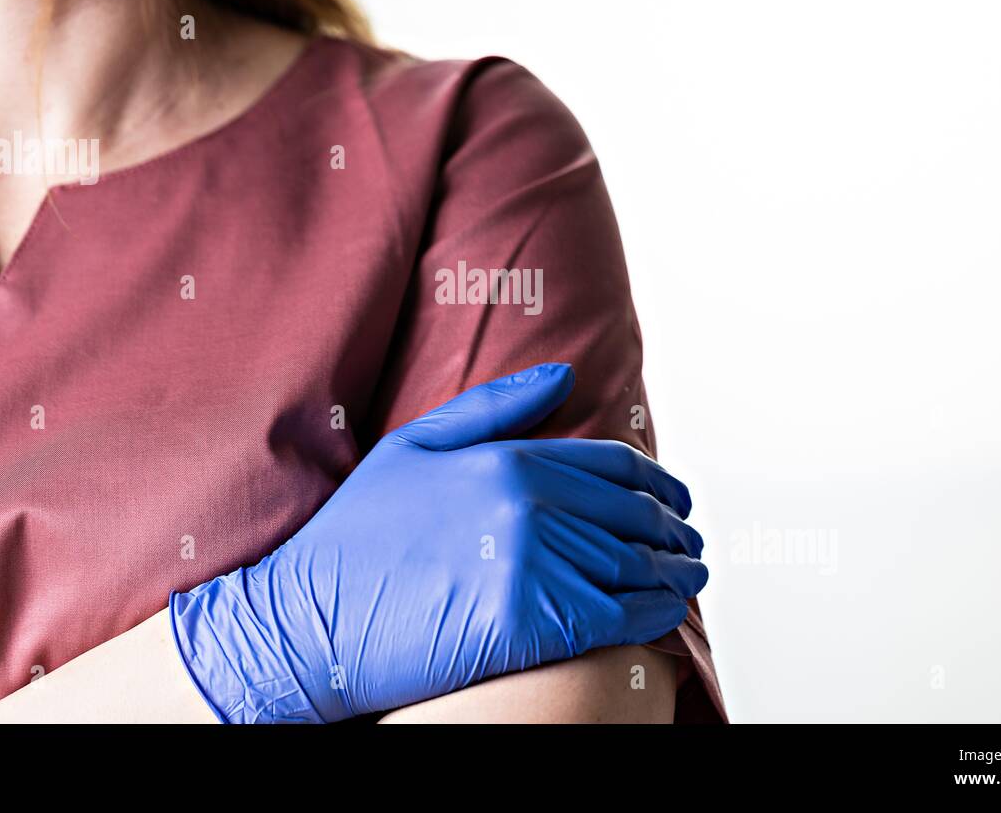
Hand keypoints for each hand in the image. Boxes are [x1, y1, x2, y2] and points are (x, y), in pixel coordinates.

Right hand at [169, 363, 706, 721]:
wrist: (308, 622)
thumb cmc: (356, 538)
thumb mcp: (413, 447)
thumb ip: (494, 408)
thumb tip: (567, 376)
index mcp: (507, 458)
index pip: (614, 467)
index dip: (658, 485)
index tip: (676, 500)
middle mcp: (529, 504)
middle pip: (634, 518)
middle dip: (674, 531)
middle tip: (692, 543)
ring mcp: (533, 564)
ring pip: (635, 568)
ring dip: (675, 574)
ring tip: (689, 578)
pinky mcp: (530, 622)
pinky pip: (618, 618)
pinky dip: (653, 616)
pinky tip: (665, 616)